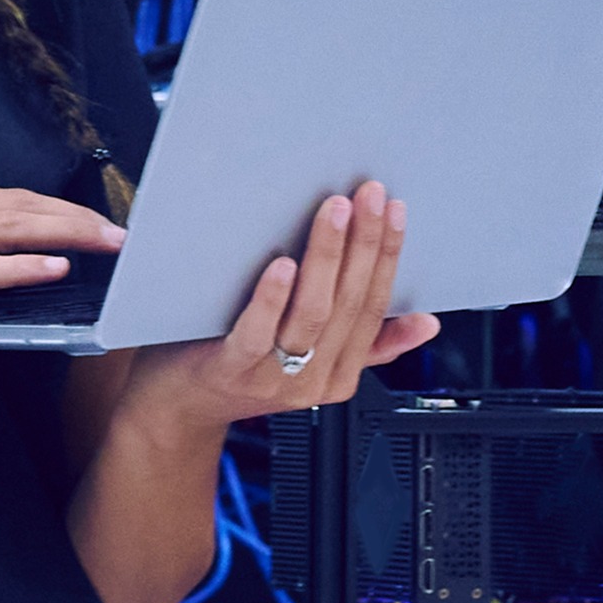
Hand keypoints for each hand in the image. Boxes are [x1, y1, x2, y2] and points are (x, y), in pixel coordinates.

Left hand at [119, 183, 439, 429]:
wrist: (176, 407)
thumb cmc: (237, 370)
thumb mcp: (312, 361)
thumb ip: (370, 344)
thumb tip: (426, 324)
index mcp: (340, 373)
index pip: (375, 306)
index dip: (388, 256)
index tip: (395, 212)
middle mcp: (313, 379)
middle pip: (350, 303)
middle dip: (365, 243)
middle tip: (370, 195)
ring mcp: (273, 377)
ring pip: (313, 312)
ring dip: (328, 256)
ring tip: (335, 211)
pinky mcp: (232, 369)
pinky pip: (258, 332)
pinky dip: (273, 297)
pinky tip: (282, 264)